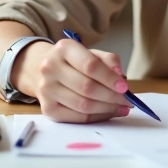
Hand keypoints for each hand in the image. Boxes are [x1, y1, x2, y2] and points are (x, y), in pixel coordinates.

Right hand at [15, 39, 132, 122]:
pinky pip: (77, 118)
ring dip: (107, 109)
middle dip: (112, 96)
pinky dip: (97, 117)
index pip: (90, 66)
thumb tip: (120, 77)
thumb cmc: (72, 61)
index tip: (125, 87)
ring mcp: (46, 90)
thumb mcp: (90, 52)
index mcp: (64, 49)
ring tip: (121, 107)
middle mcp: (51, 68)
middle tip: (127, 100)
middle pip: (87, 88)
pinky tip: (108, 113)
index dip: (110, 78)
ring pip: (83, 105)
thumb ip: (109, 61)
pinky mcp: (47, 109)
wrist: (39, 69)